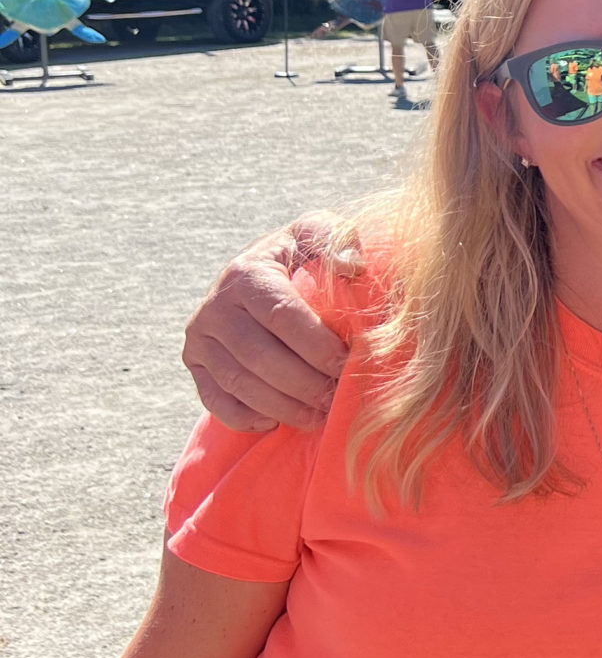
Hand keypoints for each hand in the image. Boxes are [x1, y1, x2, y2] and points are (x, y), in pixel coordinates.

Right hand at [181, 215, 351, 431]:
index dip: (317, 345)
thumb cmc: (299, 257)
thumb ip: (334, 238)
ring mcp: (199, 338)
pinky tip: (276, 422)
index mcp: (246, 273)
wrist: (258, 274)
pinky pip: (214, 401)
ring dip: (282, 407)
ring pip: (238, 383)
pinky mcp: (193, 364)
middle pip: (259, 356)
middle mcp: (215, 306)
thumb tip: (351, 266)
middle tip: (337, 399)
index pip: (282, 315)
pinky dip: (245, 417)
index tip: (349, 363)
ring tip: (318, 417)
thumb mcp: (316, 234)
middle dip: (304, 384)